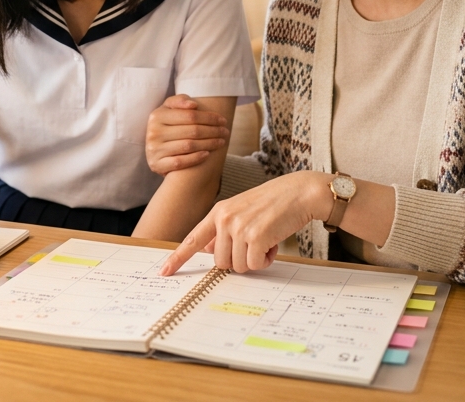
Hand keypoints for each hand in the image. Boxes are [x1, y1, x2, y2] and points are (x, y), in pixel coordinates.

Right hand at [144, 94, 229, 174]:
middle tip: (225, 132)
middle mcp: (154, 132)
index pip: (190, 116)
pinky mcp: (157, 165)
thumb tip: (193, 105)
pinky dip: (195, 158)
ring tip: (221, 142)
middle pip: (192, 131)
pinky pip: (180, 162)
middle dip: (213, 131)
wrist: (153, 148)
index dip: (210, 118)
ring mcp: (154, 150)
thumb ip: (178, 101)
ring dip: (209, 144)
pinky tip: (207, 154)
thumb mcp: (168, 109)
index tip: (223, 120)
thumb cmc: (167, 125)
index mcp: (157, 116)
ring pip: (188, 146)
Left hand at [160, 172, 329, 274]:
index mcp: (219, 212)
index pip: (192, 238)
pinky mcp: (255, 237)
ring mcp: (239, 227)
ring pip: (238, 266)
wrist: (299, 192)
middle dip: (239, 260)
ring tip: (266, 240)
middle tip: (256, 243)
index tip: (164, 272)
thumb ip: (224, 230)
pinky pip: (255, 265)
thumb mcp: (243, 212)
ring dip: (254, 260)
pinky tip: (274, 243)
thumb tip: (211, 251)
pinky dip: (266, 260)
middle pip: (221, 263)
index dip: (178, 258)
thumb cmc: (273, 204)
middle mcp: (225, 219)